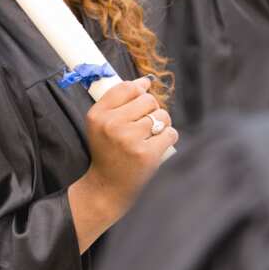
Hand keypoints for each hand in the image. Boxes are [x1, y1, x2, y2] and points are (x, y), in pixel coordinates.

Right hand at [67, 76, 177, 251]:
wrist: (108, 187)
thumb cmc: (107, 151)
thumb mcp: (100, 124)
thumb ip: (117, 102)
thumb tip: (144, 82)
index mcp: (98, 115)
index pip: (126, 88)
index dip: (139, 88)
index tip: (143, 92)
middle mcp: (112, 125)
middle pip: (147, 100)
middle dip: (152, 109)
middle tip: (146, 122)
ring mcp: (129, 139)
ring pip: (162, 116)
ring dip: (162, 124)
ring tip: (152, 134)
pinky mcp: (146, 154)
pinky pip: (171, 133)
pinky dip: (168, 138)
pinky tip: (158, 145)